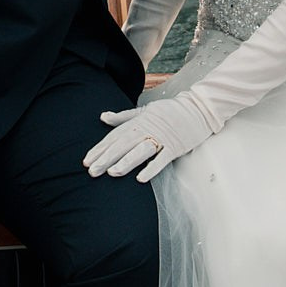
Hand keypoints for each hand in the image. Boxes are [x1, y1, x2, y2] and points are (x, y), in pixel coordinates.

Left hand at [84, 94, 214, 181]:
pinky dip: (152, 168)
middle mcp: (148, 128)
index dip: (100, 148)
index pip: (115, 136)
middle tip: (92, 171)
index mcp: (139, 121)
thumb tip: (103, 117)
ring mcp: (162, 138)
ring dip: (126, 162)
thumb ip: (123, 117)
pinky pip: (162, 159)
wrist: (199, 108)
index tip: (87, 160)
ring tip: (112, 172)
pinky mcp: (175, 147)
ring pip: (140, 150)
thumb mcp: (144, 110)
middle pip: (124, 144)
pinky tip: (141, 178)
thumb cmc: (170, 111)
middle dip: (107, 157)